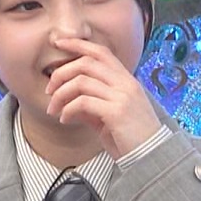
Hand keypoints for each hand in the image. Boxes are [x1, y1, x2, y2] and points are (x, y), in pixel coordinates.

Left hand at [44, 37, 161, 158]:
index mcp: (126, 81)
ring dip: (60, 95)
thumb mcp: (110, 117)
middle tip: (48, 91)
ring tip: (53, 109)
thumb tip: (70, 101)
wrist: (152, 157)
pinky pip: (83, 102)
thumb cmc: (132, 139)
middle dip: (60, 74)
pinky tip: (64, 120)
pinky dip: (68, 110)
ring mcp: (123, 97)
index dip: (78, 44)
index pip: (101, 52)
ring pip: (81, 81)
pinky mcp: (116, 112)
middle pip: (86, 63)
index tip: (58, 42)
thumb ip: (93, 104)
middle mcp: (126, 84)